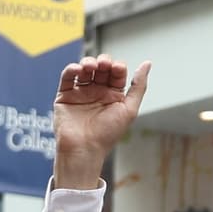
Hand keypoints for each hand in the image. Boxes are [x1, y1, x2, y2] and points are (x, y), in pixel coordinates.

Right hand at [52, 55, 151, 189]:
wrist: (83, 149)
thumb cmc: (107, 134)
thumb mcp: (129, 110)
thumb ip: (139, 86)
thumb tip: (147, 63)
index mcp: (113, 96)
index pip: (116, 72)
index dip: (117, 66)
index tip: (117, 69)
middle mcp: (97, 93)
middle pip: (101, 68)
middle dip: (103, 62)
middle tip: (104, 65)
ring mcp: (81, 93)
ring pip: (84, 69)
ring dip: (88, 62)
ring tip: (90, 67)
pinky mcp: (65, 96)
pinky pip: (67, 77)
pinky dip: (72, 69)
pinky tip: (78, 70)